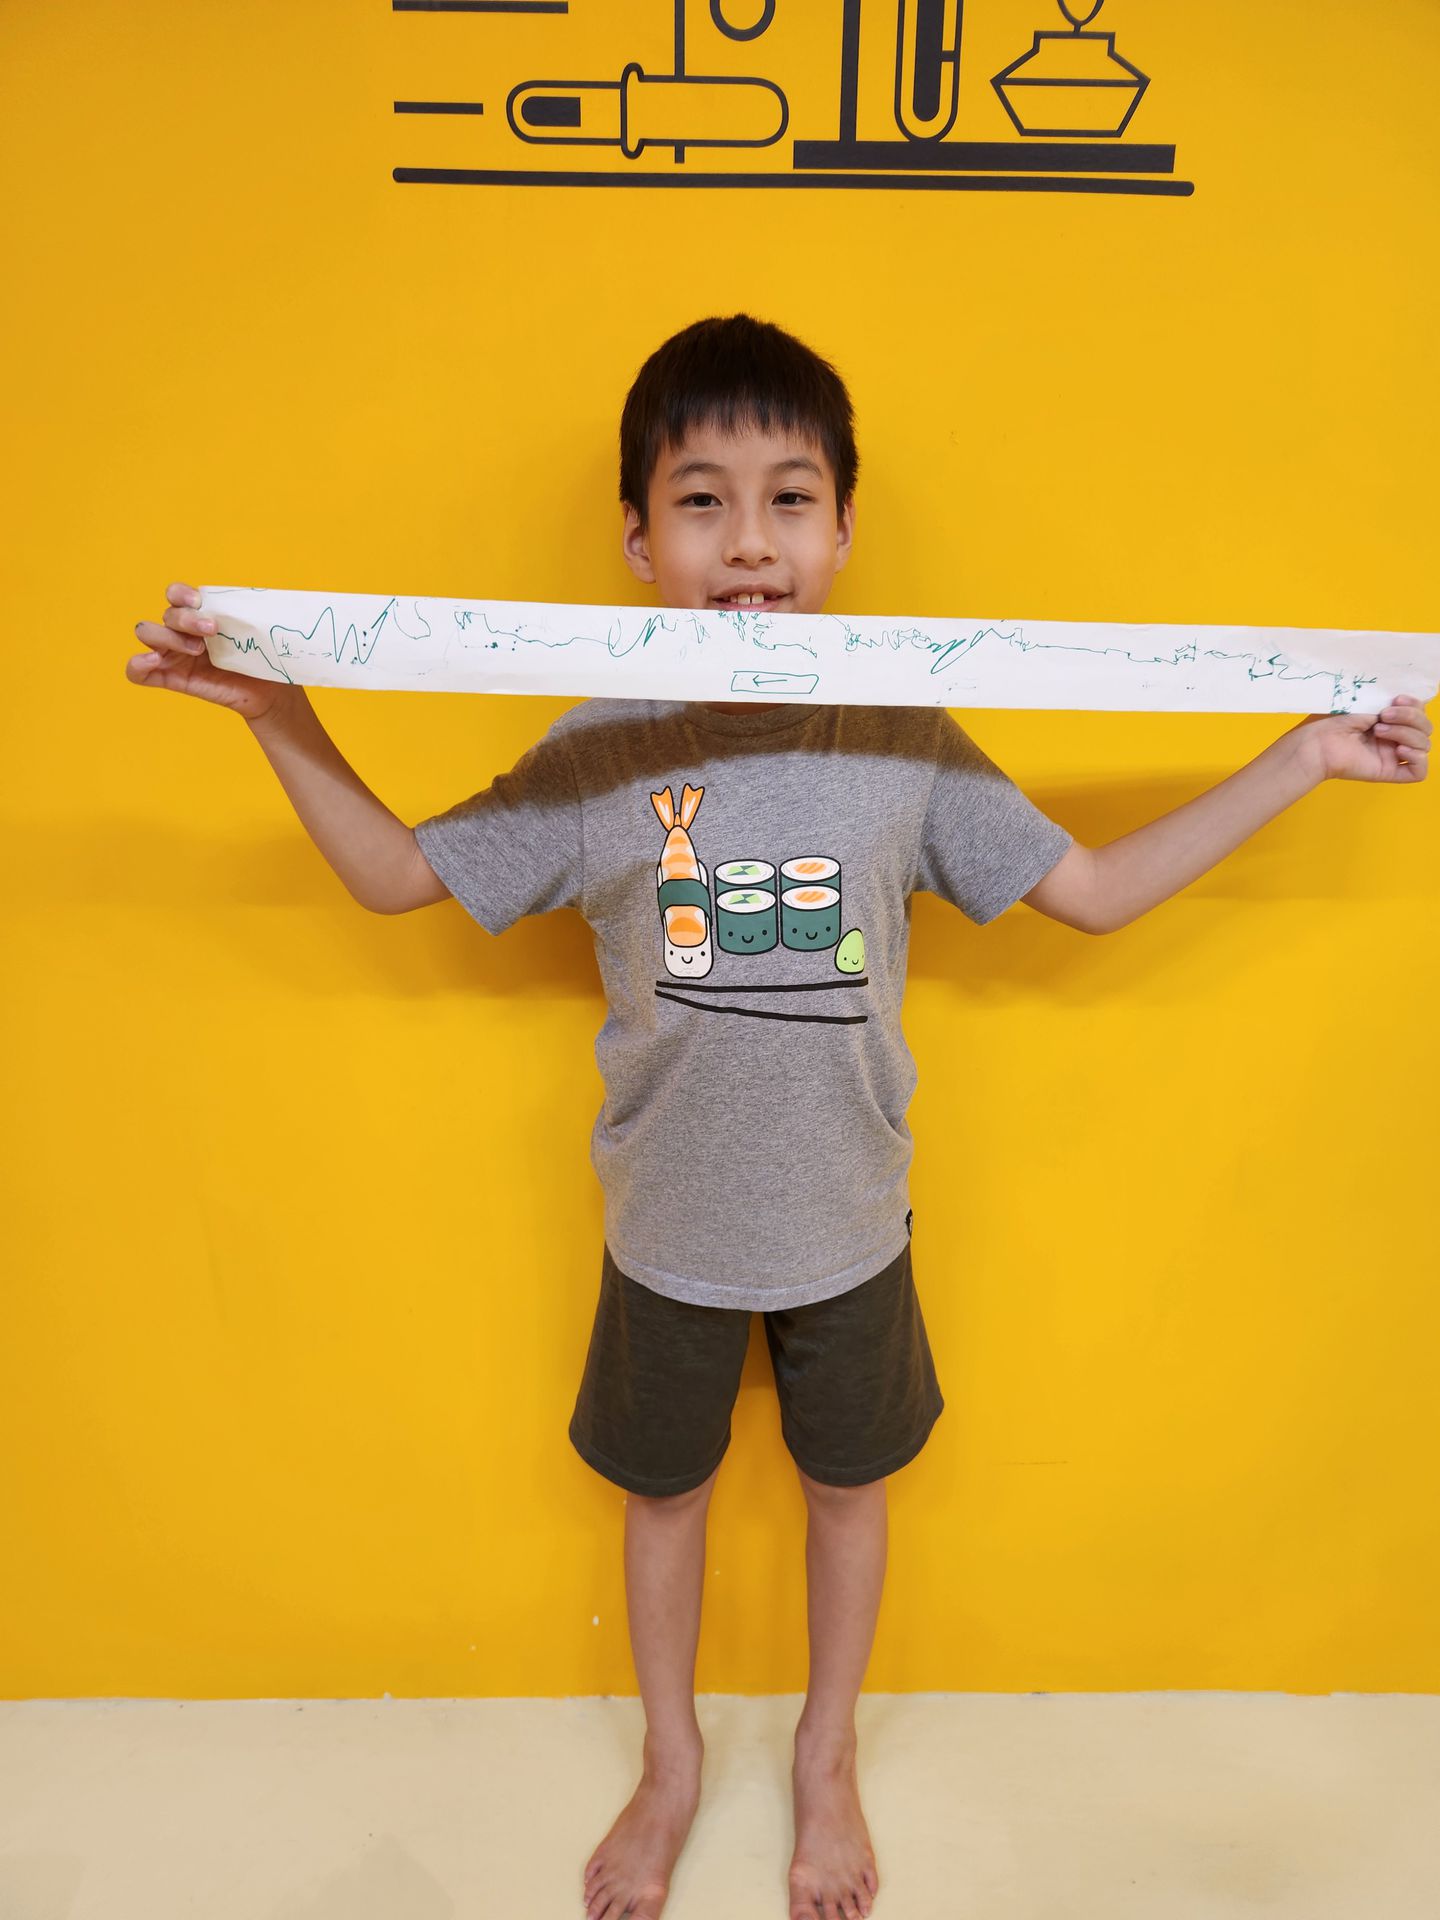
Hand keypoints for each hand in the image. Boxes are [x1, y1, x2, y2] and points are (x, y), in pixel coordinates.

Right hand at [127, 580, 302, 726]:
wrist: (269, 692)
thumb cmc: (261, 657)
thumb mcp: (253, 630)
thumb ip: (242, 613)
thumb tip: (248, 598)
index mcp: (198, 614)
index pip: (176, 594)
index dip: (181, 593)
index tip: (199, 601)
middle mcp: (181, 631)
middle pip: (166, 615)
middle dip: (185, 619)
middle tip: (212, 631)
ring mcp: (173, 654)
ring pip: (146, 632)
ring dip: (168, 637)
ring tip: (197, 650)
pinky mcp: (170, 677)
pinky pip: (136, 672)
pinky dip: (136, 664)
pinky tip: (154, 661)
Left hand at [1286, 694, 1431, 784]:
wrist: (1316, 741)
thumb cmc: (1332, 720)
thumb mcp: (1365, 703)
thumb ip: (1389, 700)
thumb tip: (1407, 699)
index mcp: (1389, 720)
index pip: (1419, 712)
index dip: (1415, 704)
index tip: (1396, 698)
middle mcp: (1393, 738)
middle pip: (1425, 728)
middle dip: (1410, 717)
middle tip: (1383, 715)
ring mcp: (1392, 755)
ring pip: (1424, 745)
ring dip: (1407, 733)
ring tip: (1378, 730)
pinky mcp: (1389, 772)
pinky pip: (1419, 771)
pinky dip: (1417, 758)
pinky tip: (1398, 750)